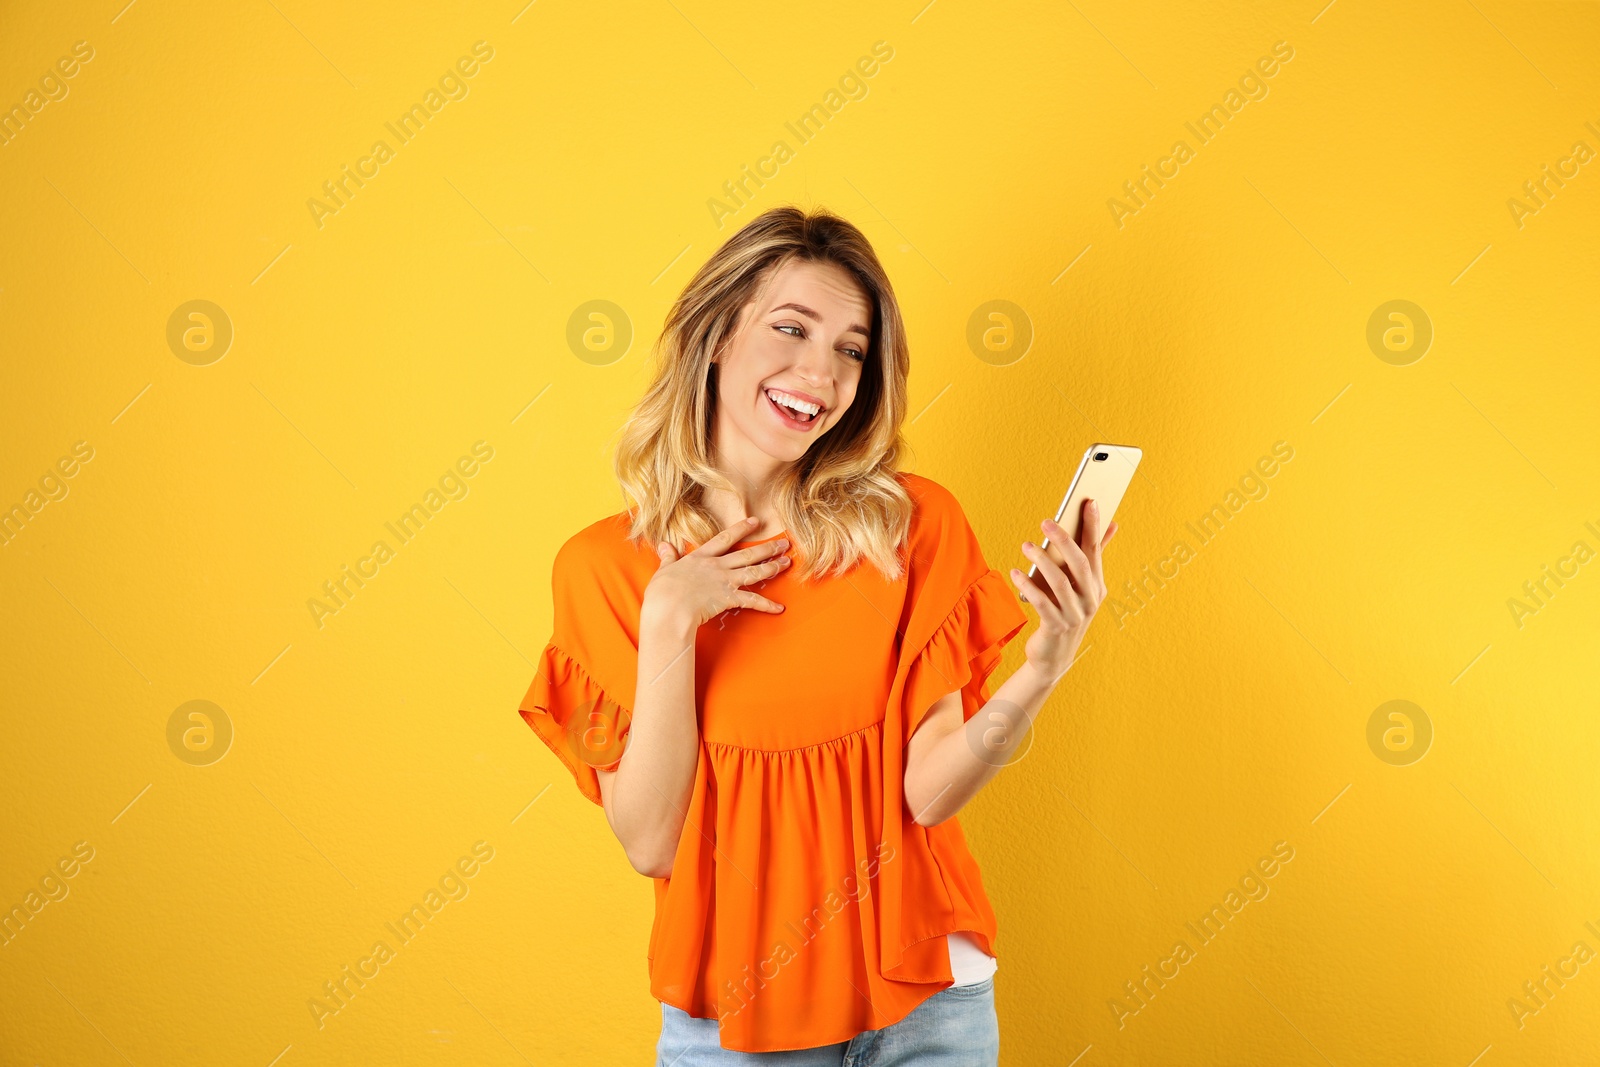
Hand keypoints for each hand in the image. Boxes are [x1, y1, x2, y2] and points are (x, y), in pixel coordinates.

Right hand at [642, 516, 790, 630]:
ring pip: (754, 572)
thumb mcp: (664, 570)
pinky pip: (752, 601)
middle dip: (767, 548)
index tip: (755, 521)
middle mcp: (716, 566)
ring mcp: (724, 581)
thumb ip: (668, 557)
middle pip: (747, 554)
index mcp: (700, 558)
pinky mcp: (729, 599)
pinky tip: (779, 608)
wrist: (669, 607)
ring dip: (773, 567)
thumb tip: (663, 545)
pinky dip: (767, 605)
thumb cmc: (662, 592)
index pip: (725, 538)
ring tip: (787, 563)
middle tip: (785, 543)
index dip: (741, 529)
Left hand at [1009, 499, 1117, 683]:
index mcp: (1097, 585)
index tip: (1090, 502)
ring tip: (1026, 546)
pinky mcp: (1056, 627)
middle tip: (1046, 522)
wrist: (1054, 656)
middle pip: (1079, 564)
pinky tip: (1015, 572)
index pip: (1096, 550)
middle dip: (1064, 540)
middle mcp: (1090, 599)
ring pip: (1059, 582)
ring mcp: (1075, 615)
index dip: (1094, 526)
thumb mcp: (1081, 586)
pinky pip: (1042, 602)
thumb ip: (1092, 555)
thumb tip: (1111, 523)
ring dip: (1041, 561)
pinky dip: (1028, 585)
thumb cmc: (1065, 612)